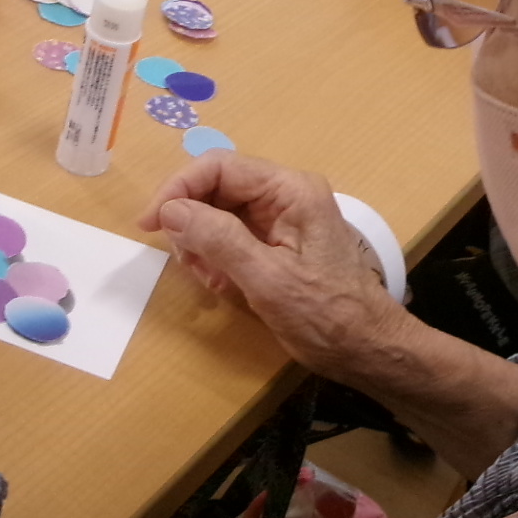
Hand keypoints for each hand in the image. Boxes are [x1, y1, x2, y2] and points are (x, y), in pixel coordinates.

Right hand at [138, 153, 413, 384]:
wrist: (368, 350)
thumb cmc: (327, 316)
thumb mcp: (268, 280)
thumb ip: (219, 240)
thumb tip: (171, 211)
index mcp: (291, 191)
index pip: (219, 167)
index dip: (178, 189)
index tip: (150, 224)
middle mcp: (285, 195)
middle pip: (216, 188)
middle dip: (191, 222)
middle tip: (187, 263)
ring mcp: (282, 219)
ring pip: (218, 214)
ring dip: (202, 245)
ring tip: (212, 280)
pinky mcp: (277, 243)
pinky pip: (231, 238)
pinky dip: (217, 259)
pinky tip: (224, 286)